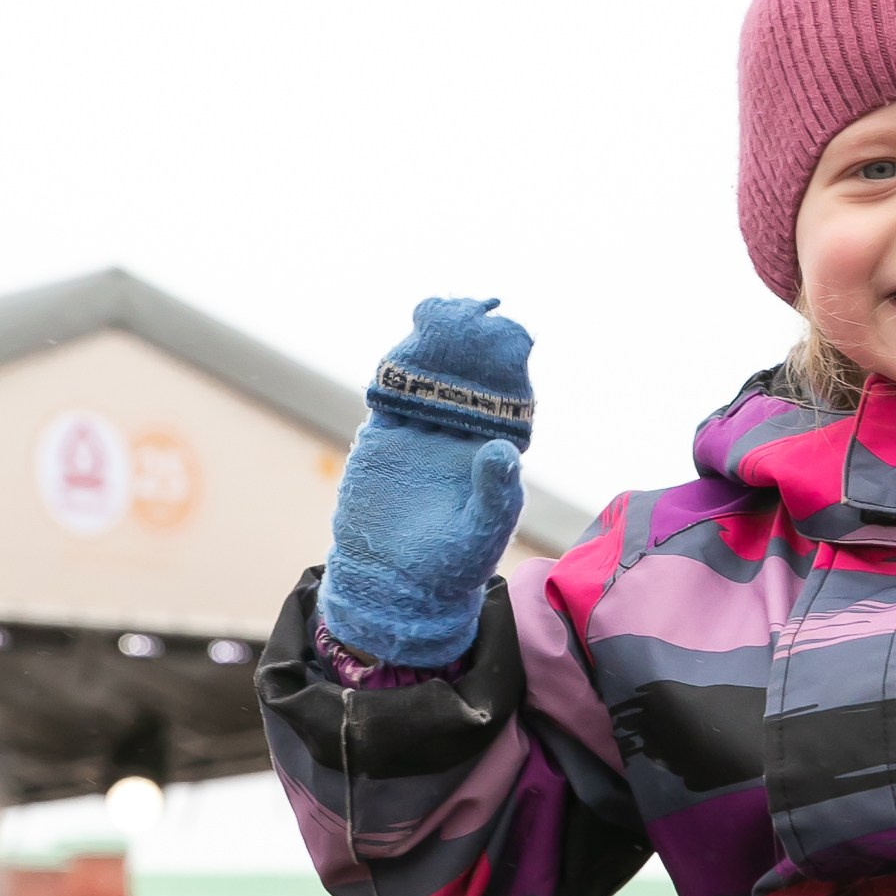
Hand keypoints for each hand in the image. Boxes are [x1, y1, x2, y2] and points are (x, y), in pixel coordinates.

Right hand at [318, 298, 533, 669]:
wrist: (391, 586)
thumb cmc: (448, 569)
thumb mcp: (478, 536)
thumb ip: (494, 495)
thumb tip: (501, 450)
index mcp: (494, 456)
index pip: (506, 401)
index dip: (508, 368)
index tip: (510, 335)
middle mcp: (460, 438)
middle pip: (468, 380)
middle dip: (470, 346)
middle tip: (472, 309)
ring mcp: (421, 435)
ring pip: (430, 380)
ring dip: (433, 348)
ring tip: (436, 311)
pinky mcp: (385, 438)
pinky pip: (393, 395)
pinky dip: (397, 371)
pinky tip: (404, 345)